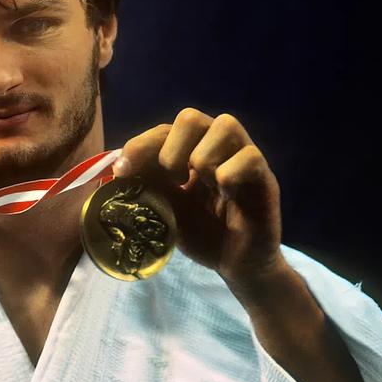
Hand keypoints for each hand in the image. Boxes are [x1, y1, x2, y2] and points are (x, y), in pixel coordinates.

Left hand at [112, 108, 284, 286]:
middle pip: (191, 118)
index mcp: (190, 150)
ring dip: (203, 157)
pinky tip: (225, 195)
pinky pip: (249, 157)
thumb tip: (117, 170)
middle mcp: (217, 146)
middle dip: (172, 149)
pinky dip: (229, 175)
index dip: (139, 146)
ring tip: (201, 186)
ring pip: (225, 125)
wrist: (234, 264)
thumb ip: (148, 185)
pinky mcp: (264, 175)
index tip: (123, 171)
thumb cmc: (202, 232)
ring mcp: (242, 156)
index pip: (162, 131)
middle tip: (172, 181)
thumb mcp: (166, 209)